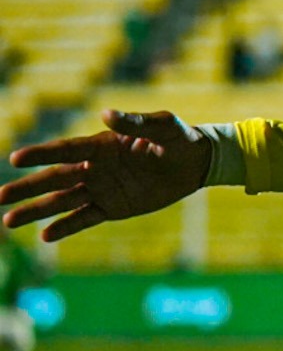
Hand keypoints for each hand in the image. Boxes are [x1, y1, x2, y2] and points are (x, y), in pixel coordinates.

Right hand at [1, 110, 211, 241]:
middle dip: (26, 188)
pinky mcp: (112, 207)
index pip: (66, 150)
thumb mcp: (163, 126)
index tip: (16, 158)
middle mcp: (95, 167)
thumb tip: (106, 114)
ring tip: (8, 221)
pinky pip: (84, 218)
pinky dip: (65, 227)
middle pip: (55, 179)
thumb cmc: (179, 138)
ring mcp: (101, 188)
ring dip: (35, 211)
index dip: (42, 154)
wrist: (195, 163)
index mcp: (102, 145)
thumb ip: (136, 122)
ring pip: (62, 201)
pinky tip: (45, 236)